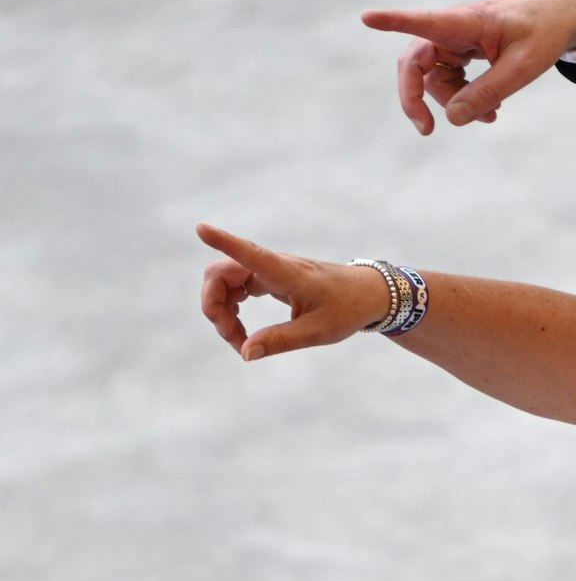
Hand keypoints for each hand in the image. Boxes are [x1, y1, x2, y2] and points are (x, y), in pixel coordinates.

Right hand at [196, 223, 388, 360]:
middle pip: (221, 273)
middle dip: (214, 305)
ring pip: (225, 282)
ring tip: (241, 340)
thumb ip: (280, 341)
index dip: (223, 241)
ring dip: (222, 310)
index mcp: (287, 273)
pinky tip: (241, 328)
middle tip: (235, 340)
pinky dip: (231, 308)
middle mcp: (274, 266)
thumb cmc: (348, 309)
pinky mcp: (270, 278)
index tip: (201, 227)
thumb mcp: (318, 331)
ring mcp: (270, 270)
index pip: (250, 253)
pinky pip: (236, 287)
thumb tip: (245, 353)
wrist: (370, 294)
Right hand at [361, 0, 575, 135]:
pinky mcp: (462, 51)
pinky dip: (464, 97)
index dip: (394, 20)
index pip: (425, 21)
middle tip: (425, 129)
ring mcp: (455, 40)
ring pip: (434, 77)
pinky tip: (489, 111)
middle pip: (415, 63)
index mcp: (466, 21)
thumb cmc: (544, 32)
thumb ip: (488, 92)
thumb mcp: (523, 67)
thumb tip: (452, 118)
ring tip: (490, 117)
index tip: (367, 17)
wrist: (559, 17)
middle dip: (415, 96)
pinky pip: (450, 78)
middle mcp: (453, 29)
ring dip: (453, 101)